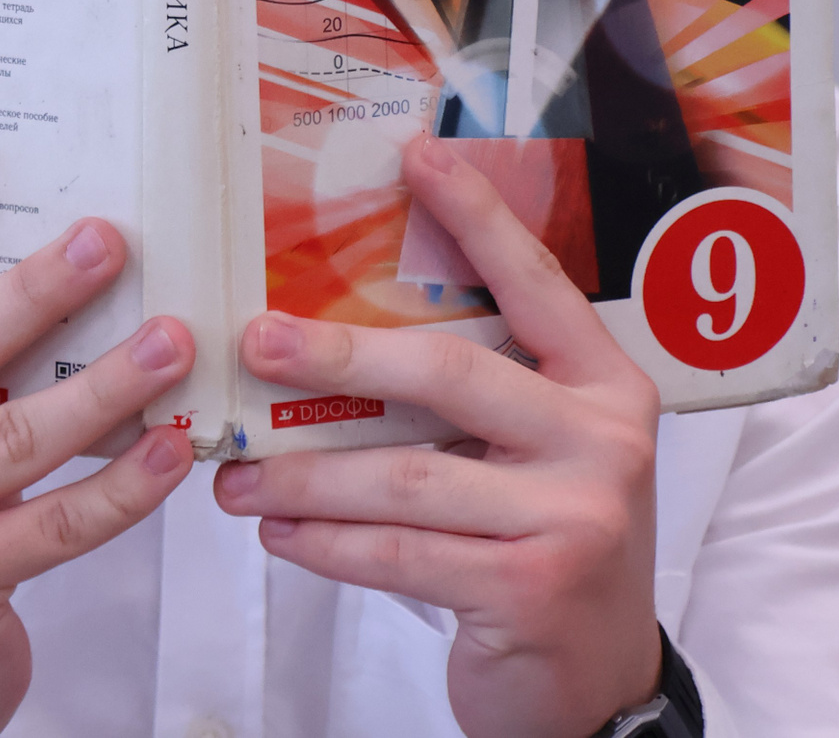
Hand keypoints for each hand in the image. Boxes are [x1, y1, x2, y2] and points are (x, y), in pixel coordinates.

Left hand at [213, 137, 661, 737]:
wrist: (598, 683)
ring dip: (304, 471)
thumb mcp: (537, 453)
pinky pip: (397, 554)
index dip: (477, 216)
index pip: (535, 281)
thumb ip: (477, 394)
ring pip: (403, 475)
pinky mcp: (531, 587)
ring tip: (234, 471)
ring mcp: (573, 515)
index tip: (415, 154)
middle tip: (254, 341)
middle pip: (447, 371)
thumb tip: (335, 331)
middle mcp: (601, 437)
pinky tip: (278, 531)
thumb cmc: (545, 540)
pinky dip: (325, 543)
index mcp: (603, 382)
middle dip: (337, 355)